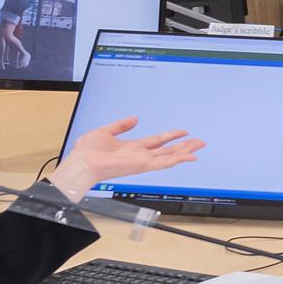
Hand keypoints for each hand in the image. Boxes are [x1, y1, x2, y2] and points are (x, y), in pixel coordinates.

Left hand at [55, 115, 204, 197]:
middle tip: (199, 142)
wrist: (83, 162)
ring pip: (170, 156)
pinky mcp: (142, 165)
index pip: (157, 141)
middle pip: (168, 150)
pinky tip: (189, 157)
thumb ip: (121, 125)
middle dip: (184, 146)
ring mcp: (143, 161)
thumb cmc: (88, 151)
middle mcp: (140, 155)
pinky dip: (178, 160)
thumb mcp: (106, 131)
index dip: (171, 136)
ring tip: (199, 147)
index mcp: (132, 147)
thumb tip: (134, 118)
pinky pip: (164, 163)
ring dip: (185, 152)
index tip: (183, 132)